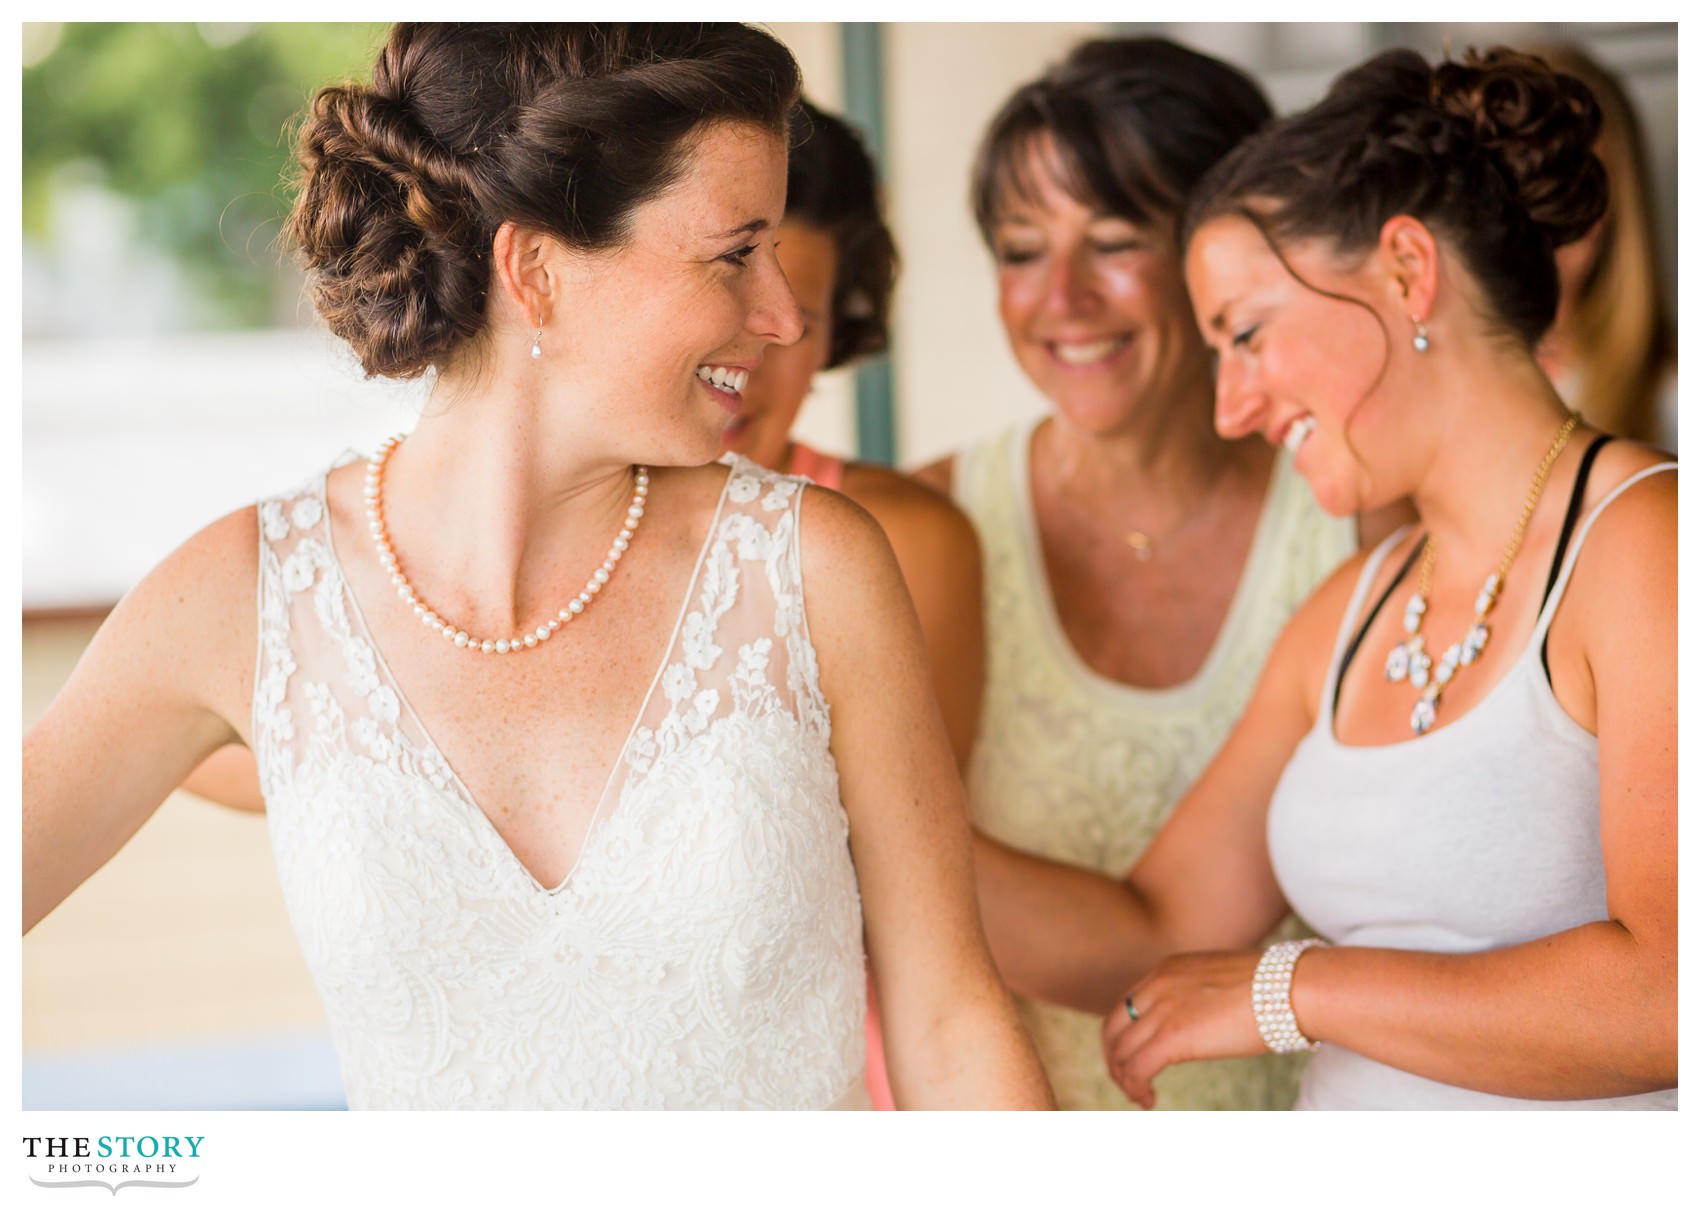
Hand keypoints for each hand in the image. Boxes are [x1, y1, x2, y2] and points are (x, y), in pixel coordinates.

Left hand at [1100, 950, 1266, 1108]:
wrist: (1291, 988)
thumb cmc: (1273, 989)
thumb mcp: (1221, 981)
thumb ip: (1201, 995)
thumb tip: (1204, 1019)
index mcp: (1168, 969)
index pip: (1126, 1004)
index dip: (1124, 1035)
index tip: (1135, 1057)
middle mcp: (1158, 985)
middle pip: (1113, 1027)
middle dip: (1115, 1058)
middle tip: (1129, 1081)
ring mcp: (1163, 1009)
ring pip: (1121, 1051)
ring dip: (1125, 1079)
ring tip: (1140, 1097)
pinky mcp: (1173, 1036)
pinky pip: (1137, 1068)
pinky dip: (1135, 1087)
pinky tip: (1148, 1100)